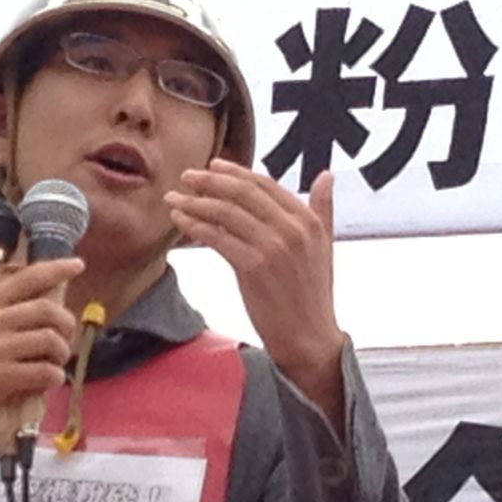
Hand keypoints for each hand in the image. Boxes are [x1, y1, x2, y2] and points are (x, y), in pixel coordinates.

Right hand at [0, 257, 82, 452]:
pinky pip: (45, 372)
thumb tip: (30, 302)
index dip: (57, 269)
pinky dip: (54, 377)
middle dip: (67, 323)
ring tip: (55, 362)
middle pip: (47, 309)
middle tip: (66, 337)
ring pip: (51, 340)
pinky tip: (48, 380)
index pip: (27, 277)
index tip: (77, 264)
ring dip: (62, 352)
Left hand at [165, 160, 345, 427]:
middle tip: (186, 176)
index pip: (265, 184)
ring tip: (174, 199)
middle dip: (210, 181)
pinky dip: (194, 226)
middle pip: (242, 193)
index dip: (235, 172)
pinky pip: (217, 238)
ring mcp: (273, 247)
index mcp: (308, 220)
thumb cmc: (311, 294)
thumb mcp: (324, 245)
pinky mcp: (253, 267)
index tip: (212, 165)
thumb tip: (327, 174)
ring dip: (195, 202)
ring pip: (226, 213)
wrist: (308, 336)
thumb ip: (324, 208)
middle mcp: (293, 228)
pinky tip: (179, 221)